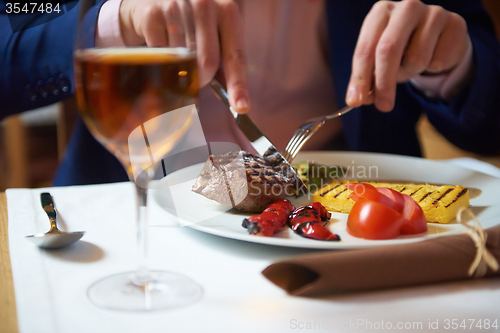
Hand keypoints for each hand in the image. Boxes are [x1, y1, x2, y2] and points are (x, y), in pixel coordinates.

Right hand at [119, 0, 249, 112]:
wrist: (152, 2)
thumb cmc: (189, 28)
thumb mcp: (212, 38)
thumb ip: (222, 64)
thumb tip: (233, 101)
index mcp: (227, 11)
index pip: (236, 56)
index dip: (238, 84)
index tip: (241, 107)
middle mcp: (205, 3)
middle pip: (208, 62)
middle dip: (202, 79)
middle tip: (196, 81)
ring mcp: (178, 5)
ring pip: (182, 60)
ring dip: (179, 70)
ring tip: (175, 57)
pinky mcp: (154, 12)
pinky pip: (160, 54)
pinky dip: (160, 60)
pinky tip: (160, 48)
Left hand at [346, 0, 469, 111]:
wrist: (439, 36)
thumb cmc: (402, 48)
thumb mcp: (380, 59)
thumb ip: (368, 78)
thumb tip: (358, 99)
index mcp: (381, 12)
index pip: (365, 48)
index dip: (360, 77)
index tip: (356, 101)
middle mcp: (406, 7)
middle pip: (388, 50)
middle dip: (384, 83)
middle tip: (383, 106)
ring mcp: (433, 13)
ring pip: (415, 60)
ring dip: (410, 74)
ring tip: (411, 66)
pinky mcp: (455, 23)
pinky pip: (438, 62)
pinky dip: (432, 69)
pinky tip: (433, 57)